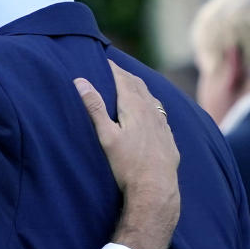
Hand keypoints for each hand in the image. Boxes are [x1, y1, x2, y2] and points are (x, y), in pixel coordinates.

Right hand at [76, 60, 179, 248]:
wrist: (156, 189)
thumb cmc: (127, 164)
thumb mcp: (106, 136)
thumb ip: (94, 108)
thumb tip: (81, 81)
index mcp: (135, 107)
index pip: (123, 79)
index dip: (113, 68)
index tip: (104, 59)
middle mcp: (152, 112)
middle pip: (139, 86)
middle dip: (125, 75)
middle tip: (114, 68)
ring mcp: (162, 125)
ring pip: (151, 99)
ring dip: (139, 88)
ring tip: (131, 85)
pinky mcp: (168, 138)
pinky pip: (160, 114)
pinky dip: (151, 105)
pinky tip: (150, 112)